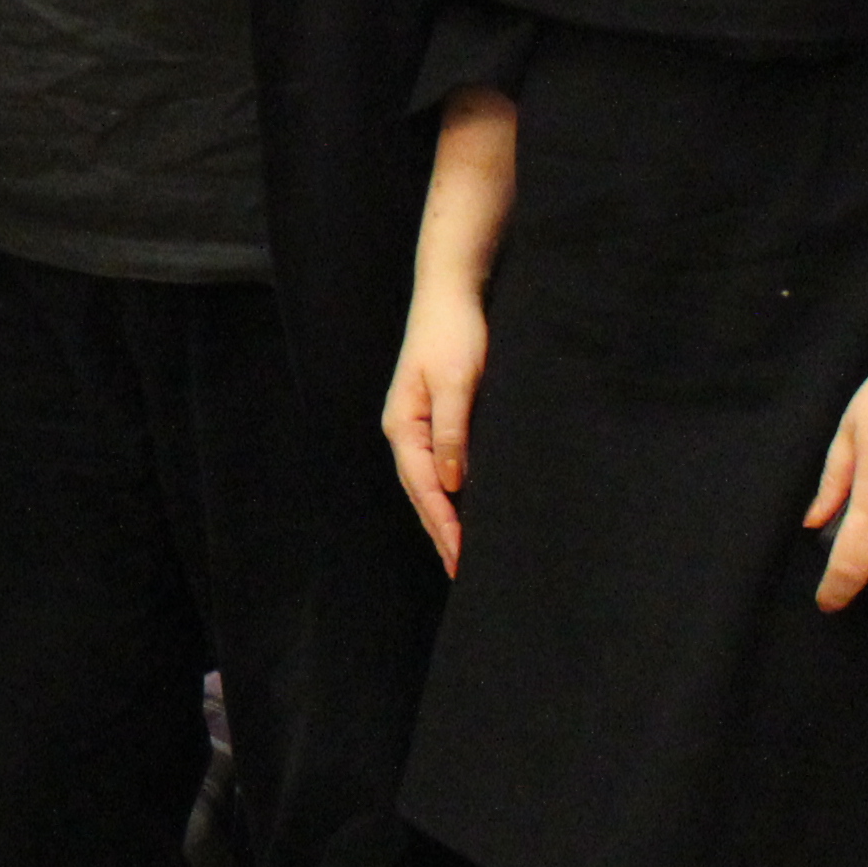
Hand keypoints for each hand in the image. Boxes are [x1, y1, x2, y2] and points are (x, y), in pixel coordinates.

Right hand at [382, 280, 487, 574]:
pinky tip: (465, 508)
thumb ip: (452, 432)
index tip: (461, 559)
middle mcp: (404, 431)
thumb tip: (453, 483)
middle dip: (441, 532)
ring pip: (428, 484)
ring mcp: (416, 425)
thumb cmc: (453, 334)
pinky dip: (451, 495)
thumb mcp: (456, 382)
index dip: (443, 525)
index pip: (424, 488)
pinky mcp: (433, 418)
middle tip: (462, 572)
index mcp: (402, 426)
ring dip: (444, 518)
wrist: (450, 294)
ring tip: (462, 552)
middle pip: (421, 493)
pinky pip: (439, 468)